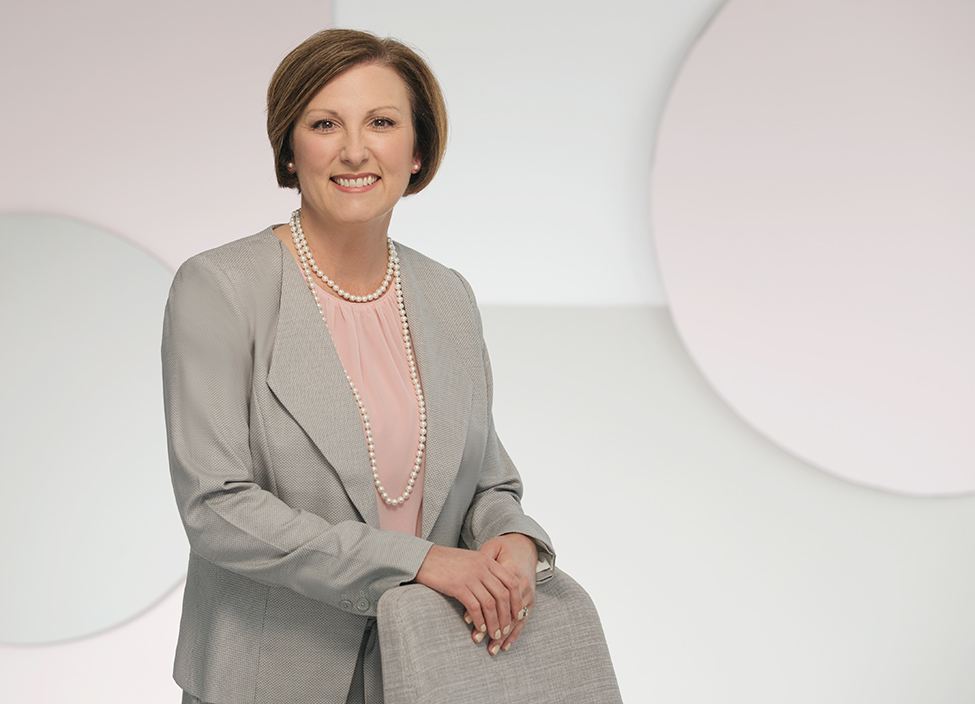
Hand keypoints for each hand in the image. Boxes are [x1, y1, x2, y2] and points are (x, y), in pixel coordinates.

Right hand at [414, 544, 522, 650]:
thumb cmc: (446, 563)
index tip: (518, 615)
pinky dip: (479, 621)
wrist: (422, 558)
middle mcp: (482, 567)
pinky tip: (479, 629)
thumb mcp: (470, 562)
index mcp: (488, 560)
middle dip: (507, 616)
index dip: (518, 600)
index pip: (512, 581)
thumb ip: (485, 572)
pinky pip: (474, 607)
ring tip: (494, 635)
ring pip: (490, 604)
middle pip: (503, 595)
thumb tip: (498, 595)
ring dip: (494, 623)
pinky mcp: (458, 586)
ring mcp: (470, 576)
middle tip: (506, 631)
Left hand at [472, 533, 537, 653]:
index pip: (494, 594)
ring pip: (515, 619)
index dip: (480, 608)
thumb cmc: (504, 548)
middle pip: (505, 610)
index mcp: (511, 569)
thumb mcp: (491, 548)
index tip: (466, 620)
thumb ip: (480, 561)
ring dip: (503, 636)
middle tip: (477, 640)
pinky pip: (523, 619)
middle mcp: (522, 583)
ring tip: (490, 649)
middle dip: (492, 627)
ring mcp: (528, 592)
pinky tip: (505, 646)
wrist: (526, 546)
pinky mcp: (530, 598)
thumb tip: (467, 583)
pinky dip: (514, 634)